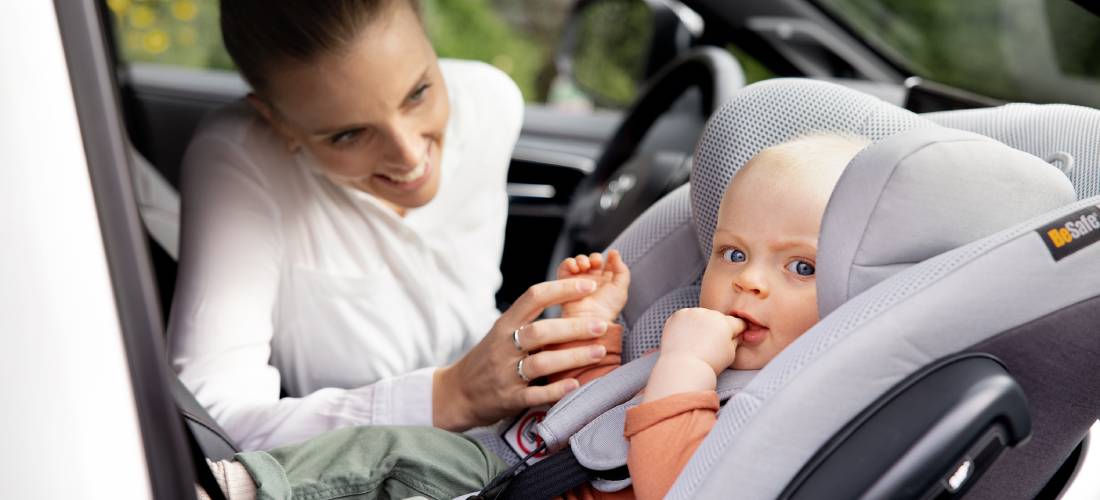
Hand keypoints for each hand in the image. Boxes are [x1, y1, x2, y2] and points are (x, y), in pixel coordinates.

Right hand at [432, 278, 612, 430]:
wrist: (456, 394)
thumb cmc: (487, 360)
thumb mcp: (501, 333)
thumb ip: (528, 320)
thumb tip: (566, 297)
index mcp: (504, 324)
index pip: (534, 298)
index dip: (562, 289)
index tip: (589, 285)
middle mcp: (504, 346)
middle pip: (541, 331)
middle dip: (574, 327)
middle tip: (602, 324)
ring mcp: (505, 373)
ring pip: (542, 362)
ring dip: (573, 357)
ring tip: (599, 352)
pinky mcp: (508, 399)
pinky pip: (535, 394)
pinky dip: (556, 390)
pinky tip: (576, 385)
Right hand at [556, 249, 629, 321]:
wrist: (589, 320)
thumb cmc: (607, 309)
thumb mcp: (621, 289)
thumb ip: (622, 270)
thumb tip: (614, 253)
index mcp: (606, 282)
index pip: (607, 263)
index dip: (609, 258)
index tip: (611, 257)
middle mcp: (591, 280)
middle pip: (592, 260)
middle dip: (594, 257)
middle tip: (595, 263)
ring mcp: (578, 281)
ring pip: (578, 262)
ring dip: (582, 259)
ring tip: (585, 266)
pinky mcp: (564, 282)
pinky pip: (565, 267)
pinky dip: (569, 263)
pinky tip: (576, 268)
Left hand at [660, 308, 745, 373]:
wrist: (683, 367)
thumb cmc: (709, 364)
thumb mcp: (730, 354)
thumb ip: (735, 340)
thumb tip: (736, 334)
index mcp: (725, 323)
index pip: (737, 322)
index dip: (737, 331)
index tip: (732, 338)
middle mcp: (709, 313)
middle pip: (717, 318)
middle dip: (716, 327)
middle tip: (709, 343)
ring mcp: (692, 312)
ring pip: (701, 316)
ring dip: (701, 324)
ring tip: (696, 342)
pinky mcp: (677, 315)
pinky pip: (686, 317)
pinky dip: (686, 324)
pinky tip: (685, 337)